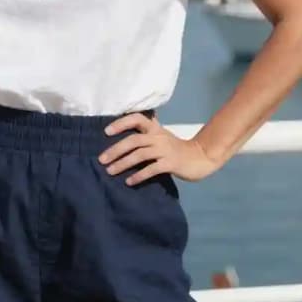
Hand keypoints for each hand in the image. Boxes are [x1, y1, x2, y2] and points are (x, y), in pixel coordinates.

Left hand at [98, 113, 221, 183]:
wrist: (200, 158)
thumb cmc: (177, 149)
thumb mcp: (161, 136)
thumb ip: (147, 133)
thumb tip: (125, 131)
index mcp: (155, 129)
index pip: (136, 119)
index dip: (121, 123)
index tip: (106, 132)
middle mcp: (158, 137)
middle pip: (133, 140)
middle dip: (116, 149)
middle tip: (102, 159)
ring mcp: (165, 150)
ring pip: (140, 154)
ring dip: (123, 163)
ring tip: (110, 171)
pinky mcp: (170, 164)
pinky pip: (151, 169)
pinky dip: (139, 176)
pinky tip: (129, 182)